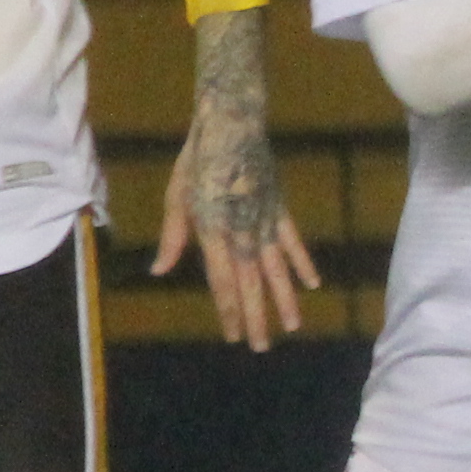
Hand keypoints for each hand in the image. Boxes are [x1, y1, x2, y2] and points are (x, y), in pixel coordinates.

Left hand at [154, 8, 322, 348]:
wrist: (232, 124)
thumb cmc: (196, 160)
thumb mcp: (176, 196)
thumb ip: (173, 236)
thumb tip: (158, 270)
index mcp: (213, 231)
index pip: (222, 282)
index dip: (229, 311)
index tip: (234, 336)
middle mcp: (242, 232)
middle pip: (251, 283)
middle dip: (257, 317)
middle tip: (262, 347)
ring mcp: (265, 222)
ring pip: (276, 269)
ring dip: (285, 299)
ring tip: (293, 327)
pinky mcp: (279, 209)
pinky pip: (293, 242)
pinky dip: (303, 263)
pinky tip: (312, 284)